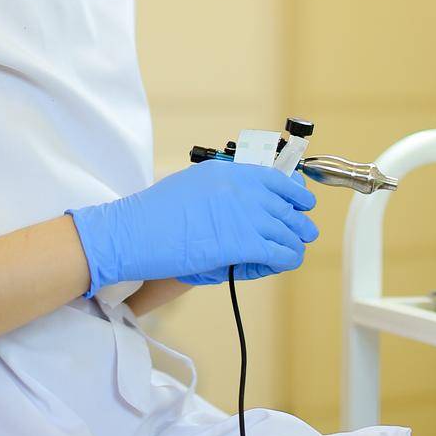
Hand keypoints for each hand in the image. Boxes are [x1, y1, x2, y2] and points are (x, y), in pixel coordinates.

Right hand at [66, 160, 317, 297]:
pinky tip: (278, 263)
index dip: (297, 193)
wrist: (132, 233)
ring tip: (287, 253)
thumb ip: (224, 191)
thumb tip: (251, 203)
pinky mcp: (242, 243)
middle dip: (298, 224)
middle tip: (299, 235)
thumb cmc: (154, 215)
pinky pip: (281, 253)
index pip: (279, 178)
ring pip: (290, 232)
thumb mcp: (193, 186)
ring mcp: (244, 214)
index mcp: (229, 172)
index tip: (303, 203)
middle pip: (290, 207)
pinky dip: (285, 260)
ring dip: (292, 244)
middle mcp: (242, 188)